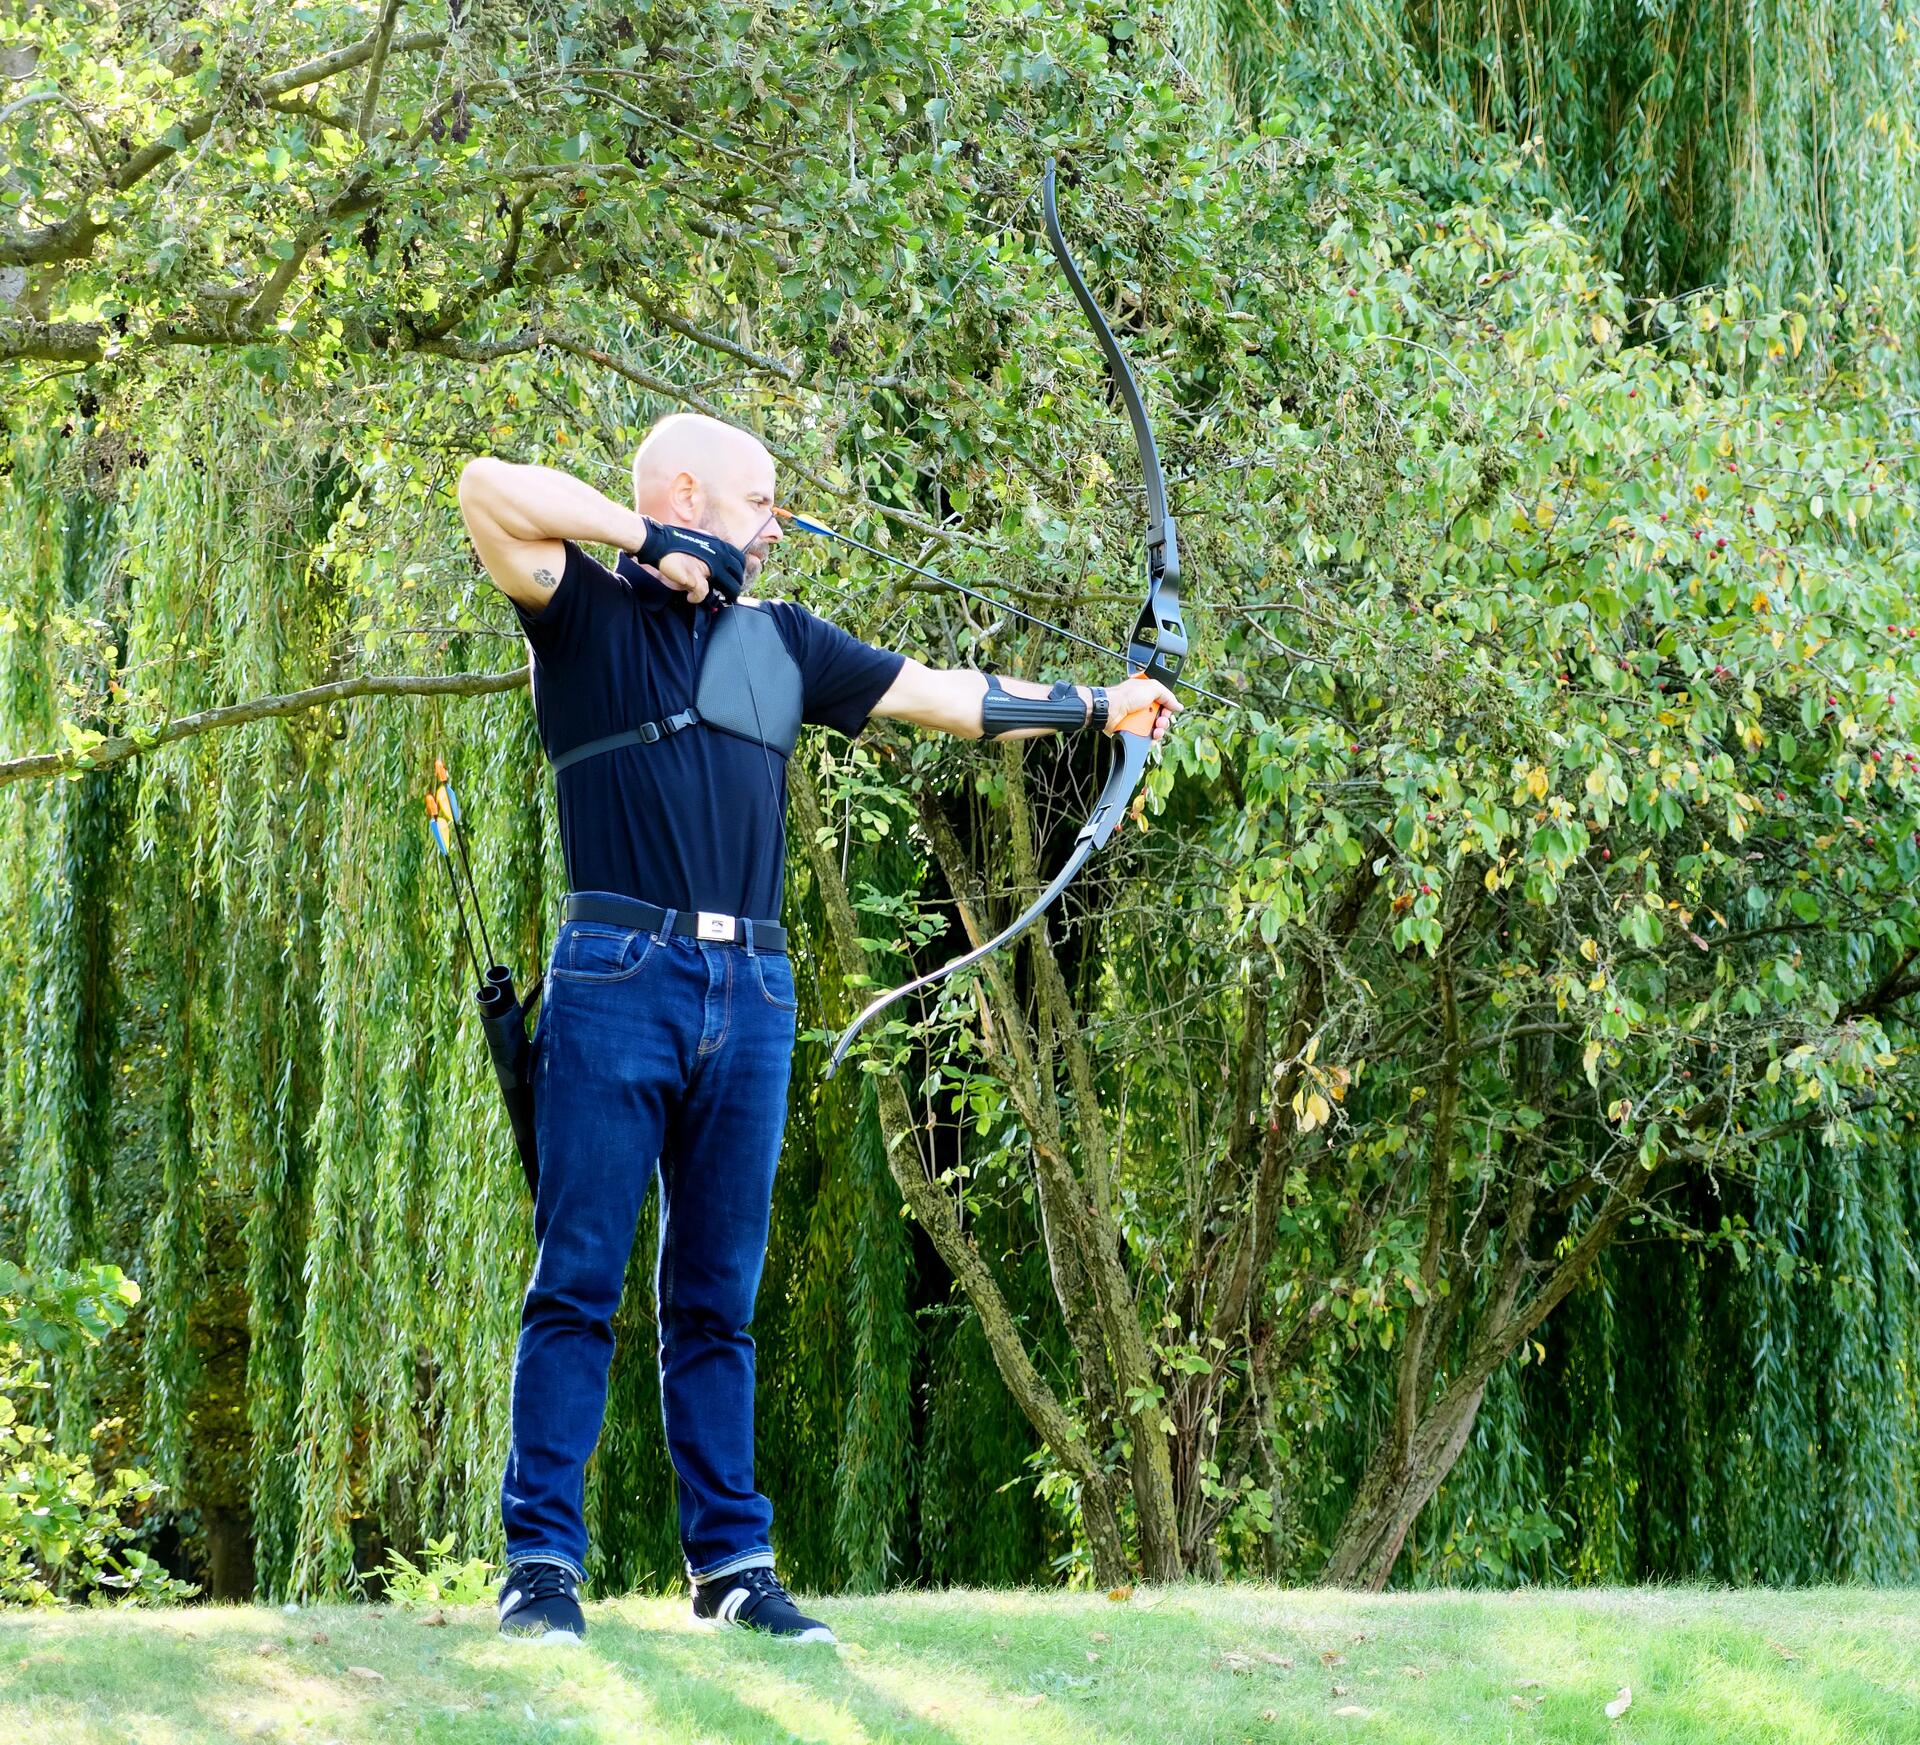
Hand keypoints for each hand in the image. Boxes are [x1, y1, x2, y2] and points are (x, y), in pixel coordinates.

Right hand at [630, 518, 747, 604]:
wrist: (659, 542)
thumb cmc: (676, 542)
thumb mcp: (700, 541)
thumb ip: (710, 551)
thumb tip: (714, 564)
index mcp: (719, 546)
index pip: (739, 561)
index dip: (738, 573)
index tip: (734, 580)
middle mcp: (718, 555)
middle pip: (737, 577)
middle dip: (735, 588)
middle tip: (729, 595)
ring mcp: (708, 567)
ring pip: (728, 587)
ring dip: (725, 595)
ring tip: (719, 600)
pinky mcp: (695, 578)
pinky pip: (701, 593)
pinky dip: (695, 597)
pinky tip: (690, 597)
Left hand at [1103, 676, 1180, 741]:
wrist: (1111, 709)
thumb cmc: (1125, 696)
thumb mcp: (1152, 687)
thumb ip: (1167, 695)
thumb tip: (1178, 705)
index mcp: (1147, 695)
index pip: (1164, 704)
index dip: (1168, 708)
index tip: (1168, 710)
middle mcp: (1143, 707)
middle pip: (1161, 718)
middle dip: (1164, 721)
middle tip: (1160, 722)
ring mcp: (1138, 720)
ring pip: (1155, 730)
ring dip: (1159, 731)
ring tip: (1155, 730)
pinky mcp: (1133, 732)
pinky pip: (1146, 738)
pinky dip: (1150, 739)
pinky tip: (1151, 736)